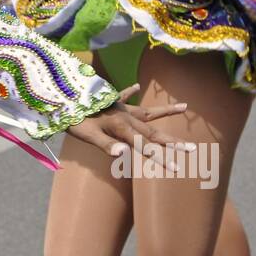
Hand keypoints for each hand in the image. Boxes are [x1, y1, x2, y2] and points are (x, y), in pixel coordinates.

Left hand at [65, 84, 193, 161]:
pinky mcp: (110, 101)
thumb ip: (107, 146)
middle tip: (192, 149)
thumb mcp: (88, 136)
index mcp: (123, 128)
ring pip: (147, 112)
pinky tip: (137, 86)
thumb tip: (124, 155)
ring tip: (184, 106)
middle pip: (154, 132)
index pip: (146, 147)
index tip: (177, 169)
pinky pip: (124, 96)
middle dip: (173, 142)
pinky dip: (130, 92)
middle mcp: (126, 117)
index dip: (162, 159)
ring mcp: (120, 108)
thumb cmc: (75, 120)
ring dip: (165, 112)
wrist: (63, 98)